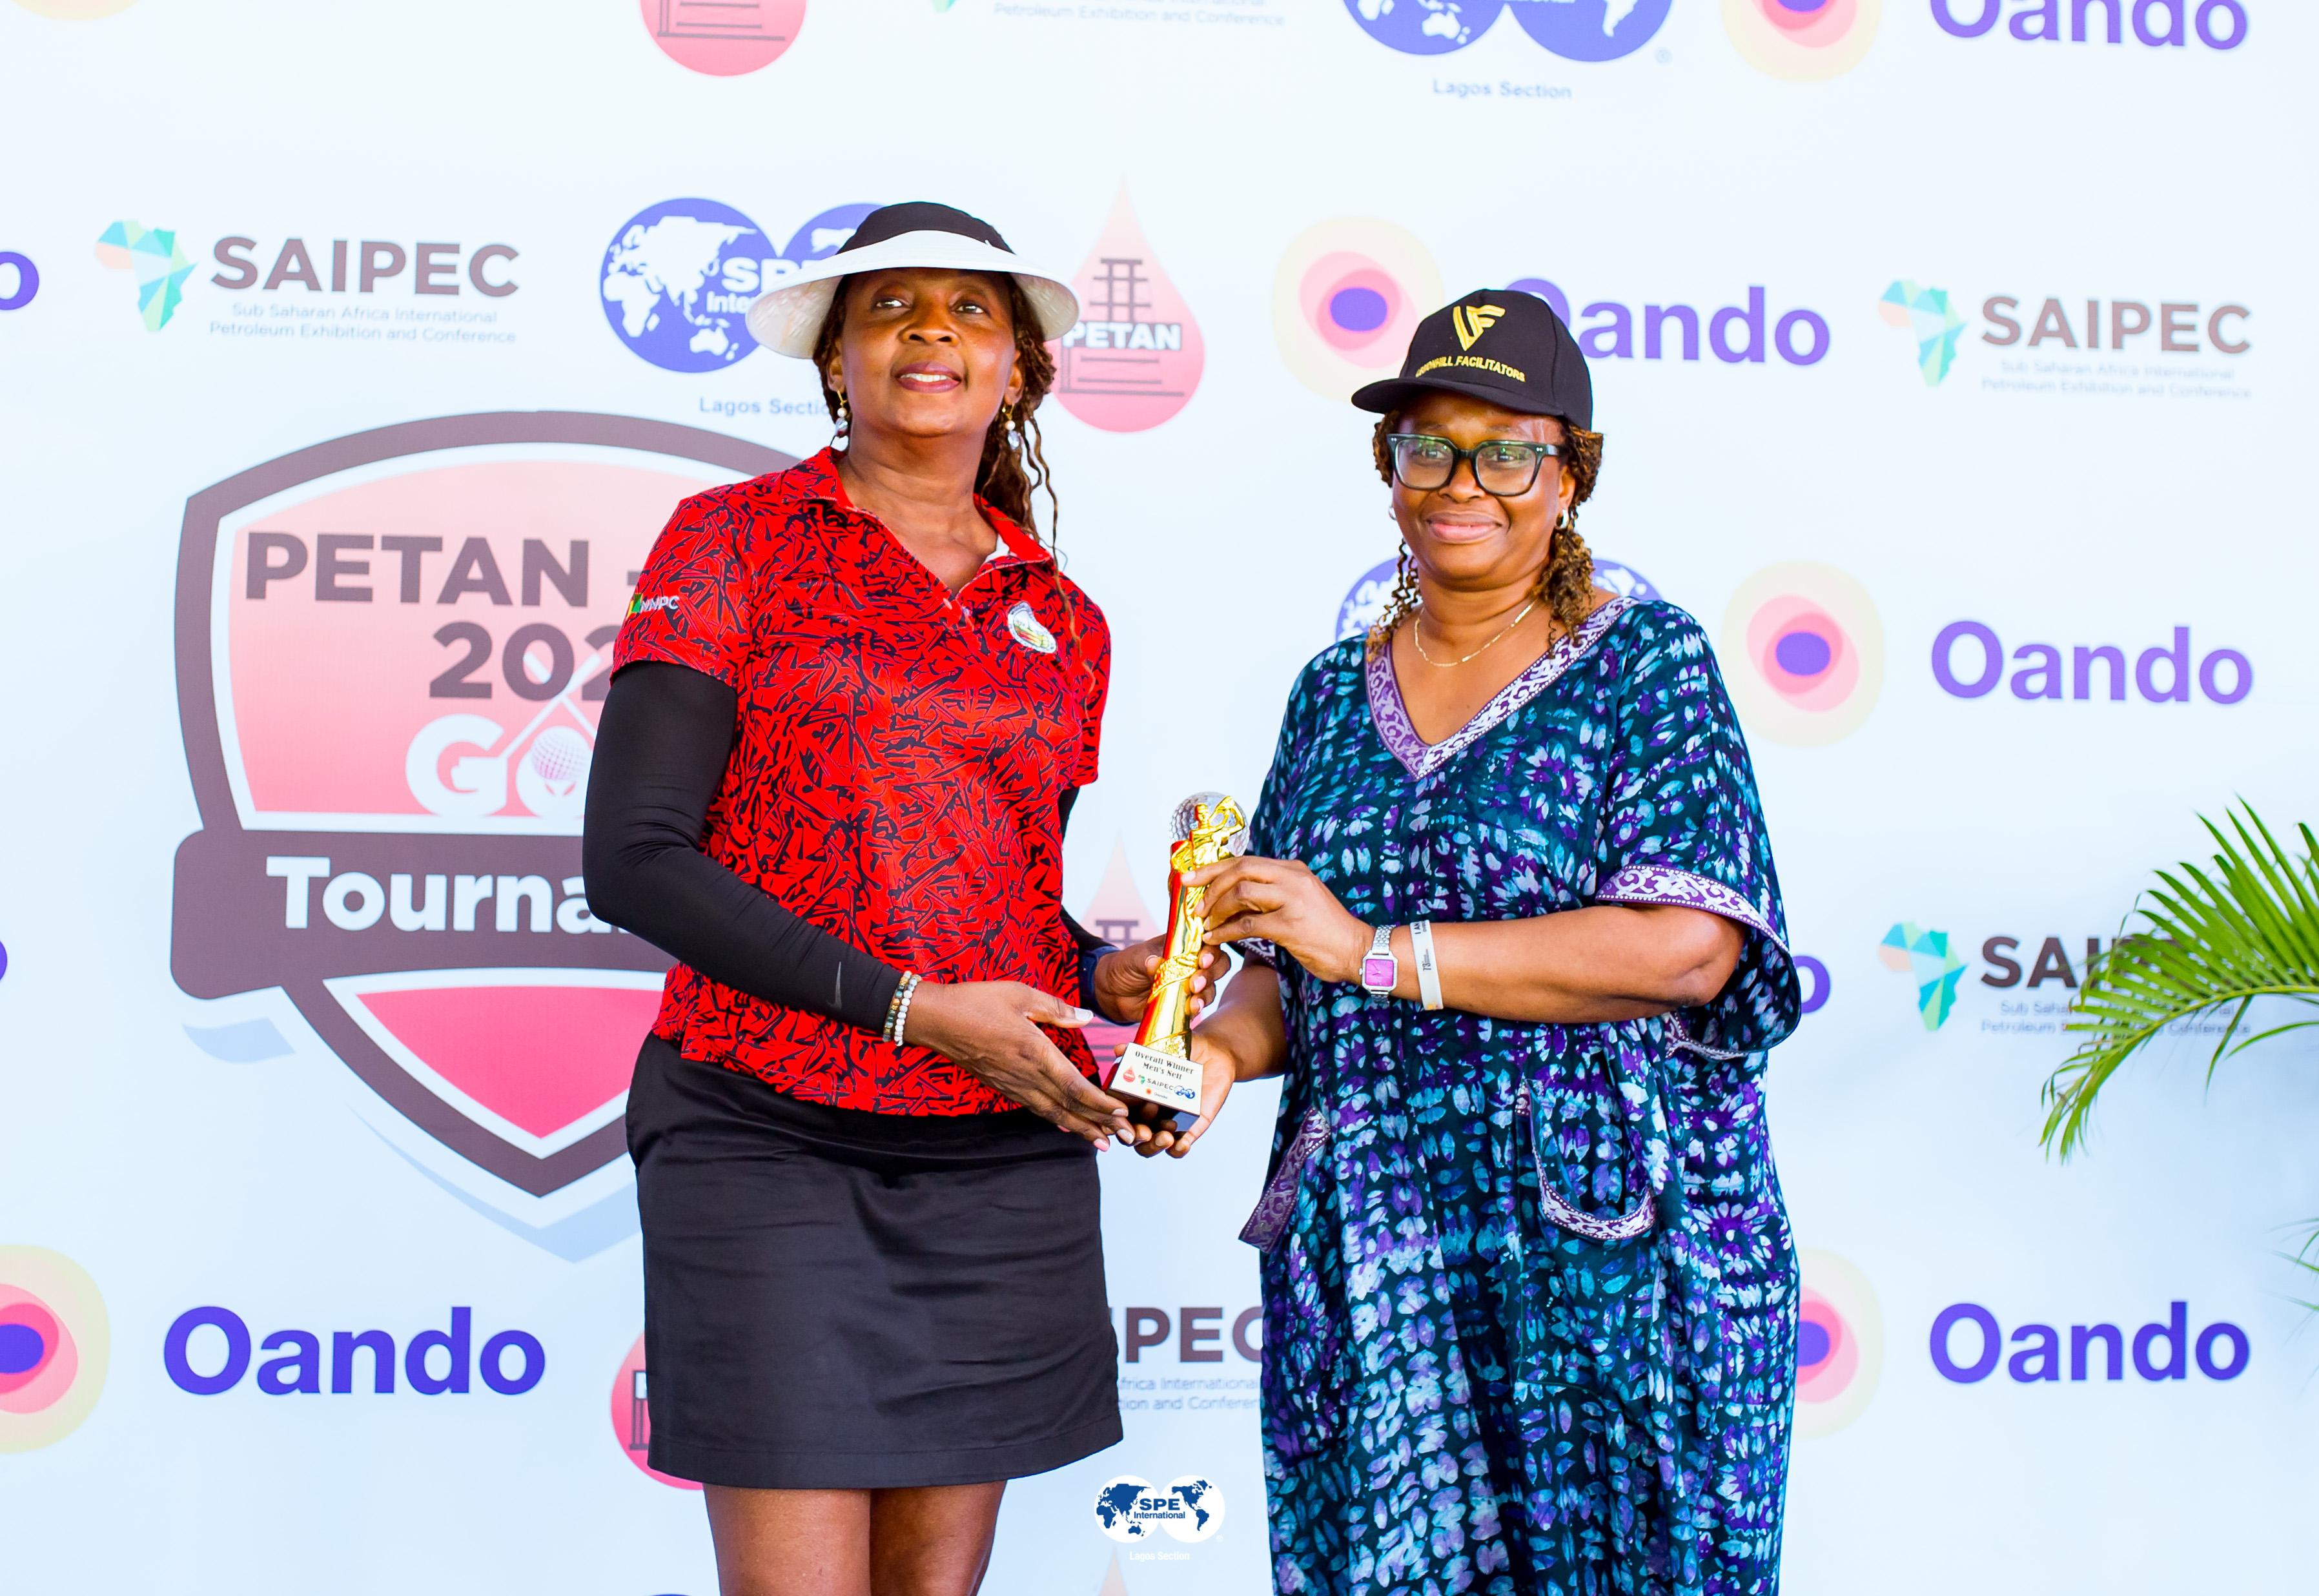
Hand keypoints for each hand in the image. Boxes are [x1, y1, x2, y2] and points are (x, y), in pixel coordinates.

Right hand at [904, 981, 1130, 1145]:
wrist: (935, 1020)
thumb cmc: (976, 1001)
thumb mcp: (1020, 994)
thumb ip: (1056, 1008)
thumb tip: (1087, 1018)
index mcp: (1034, 1052)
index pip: (1074, 1085)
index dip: (1100, 1103)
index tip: (1122, 1113)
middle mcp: (1025, 1075)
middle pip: (1069, 1107)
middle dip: (1100, 1124)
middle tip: (1128, 1138)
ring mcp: (1012, 1085)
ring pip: (1053, 1113)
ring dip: (1081, 1128)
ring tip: (1103, 1142)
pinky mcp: (1002, 1086)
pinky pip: (1035, 1108)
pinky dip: (1056, 1119)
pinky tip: (1067, 1125)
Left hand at [1089, 936, 1229, 1026]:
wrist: (1111, 992)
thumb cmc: (1124, 966)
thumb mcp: (1133, 958)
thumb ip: (1146, 959)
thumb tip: (1156, 963)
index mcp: (1181, 946)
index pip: (1206, 942)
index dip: (1210, 950)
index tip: (1202, 959)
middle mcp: (1190, 964)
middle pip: (1218, 964)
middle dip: (1211, 973)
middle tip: (1196, 982)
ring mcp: (1188, 984)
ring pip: (1211, 987)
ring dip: (1205, 993)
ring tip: (1193, 999)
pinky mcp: (1183, 1003)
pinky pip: (1198, 1005)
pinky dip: (1197, 1007)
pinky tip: (1191, 1009)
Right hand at [1126, 1030, 1239, 1159]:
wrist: (1214, 1053)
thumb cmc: (1182, 1051)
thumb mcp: (1161, 1048)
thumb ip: (1140, 1050)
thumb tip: (1118, 1050)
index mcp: (1136, 1097)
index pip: (1119, 1115)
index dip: (1116, 1120)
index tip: (1122, 1115)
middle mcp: (1149, 1113)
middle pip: (1132, 1137)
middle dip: (1136, 1137)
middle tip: (1144, 1131)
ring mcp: (1168, 1122)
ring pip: (1153, 1146)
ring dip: (1155, 1146)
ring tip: (1165, 1137)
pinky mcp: (1191, 1127)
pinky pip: (1181, 1146)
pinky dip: (1179, 1150)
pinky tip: (1182, 1144)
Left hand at [1184, 855, 1369, 984]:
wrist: (1357, 950)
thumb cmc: (1325, 930)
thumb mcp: (1299, 900)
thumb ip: (1271, 894)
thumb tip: (1231, 898)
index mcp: (1293, 869)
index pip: (1246, 860)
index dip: (1214, 867)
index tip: (1191, 877)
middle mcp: (1293, 878)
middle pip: (1240, 869)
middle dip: (1209, 883)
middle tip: (1192, 901)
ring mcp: (1293, 900)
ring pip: (1241, 892)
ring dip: (1216, 908)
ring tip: (1206, 923)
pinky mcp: (1290, 925)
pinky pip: (1248, 924)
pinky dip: (1226, 931)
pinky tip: (1216, 938)